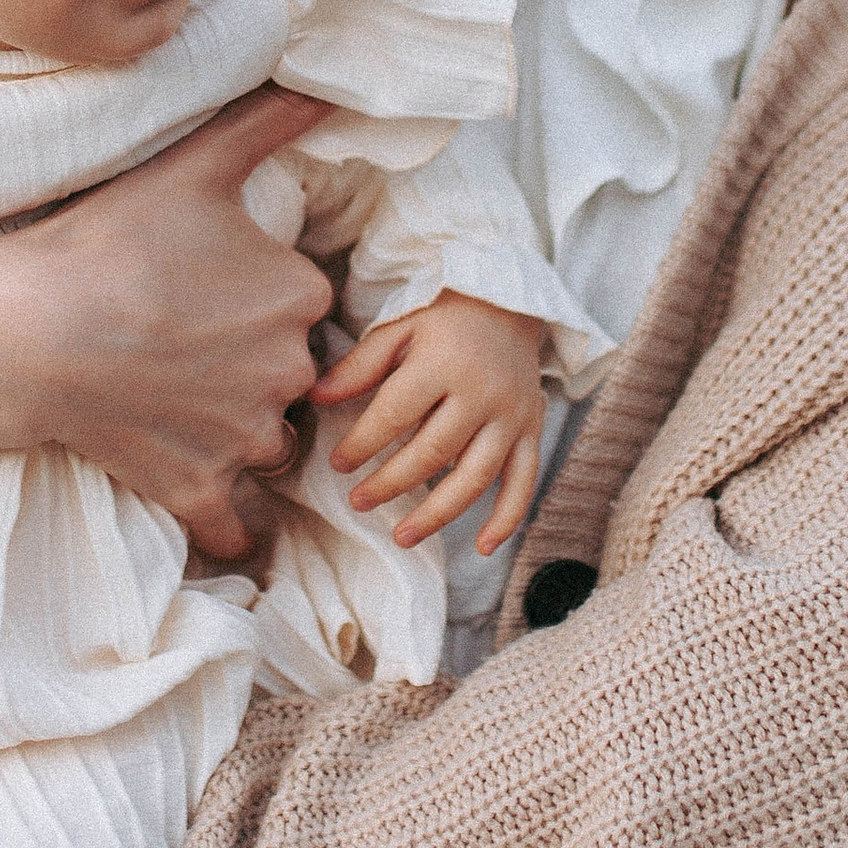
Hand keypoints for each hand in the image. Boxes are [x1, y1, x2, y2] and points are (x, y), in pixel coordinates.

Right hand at [0, 86, 333, 566]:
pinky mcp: (197, 490)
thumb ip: (271, 122)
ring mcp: (243, 439)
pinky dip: (233, 523)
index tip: (217, 290)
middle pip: (295, 375)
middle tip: (193, 344)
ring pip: (272, 445)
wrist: (23, 331)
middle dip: (258, 366)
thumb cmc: (106, 241)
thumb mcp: (194, 165)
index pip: (309, 302)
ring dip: (243, 433)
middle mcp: (288, 373)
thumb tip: (334, 84)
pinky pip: (238, 527)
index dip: (266, 297)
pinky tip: (214, 502)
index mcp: (300, 294)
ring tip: (183, 403)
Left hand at [316, 291, 545, 551]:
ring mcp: (511, 415)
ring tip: (401, 536)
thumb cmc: (443, 317)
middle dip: (391, 483)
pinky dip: (506, 517)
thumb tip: (315, 398)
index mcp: (444, 362)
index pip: (396, 414)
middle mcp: (482, 392)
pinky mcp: (532, 430)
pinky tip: (482, 546)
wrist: (510, 301)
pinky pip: (523, 481)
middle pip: (433, 452)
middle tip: (358, 502)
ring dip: (438, 513)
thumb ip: (360, 366)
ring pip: (476, 477)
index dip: (363, 443)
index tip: (337, 464)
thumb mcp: (399, 328)